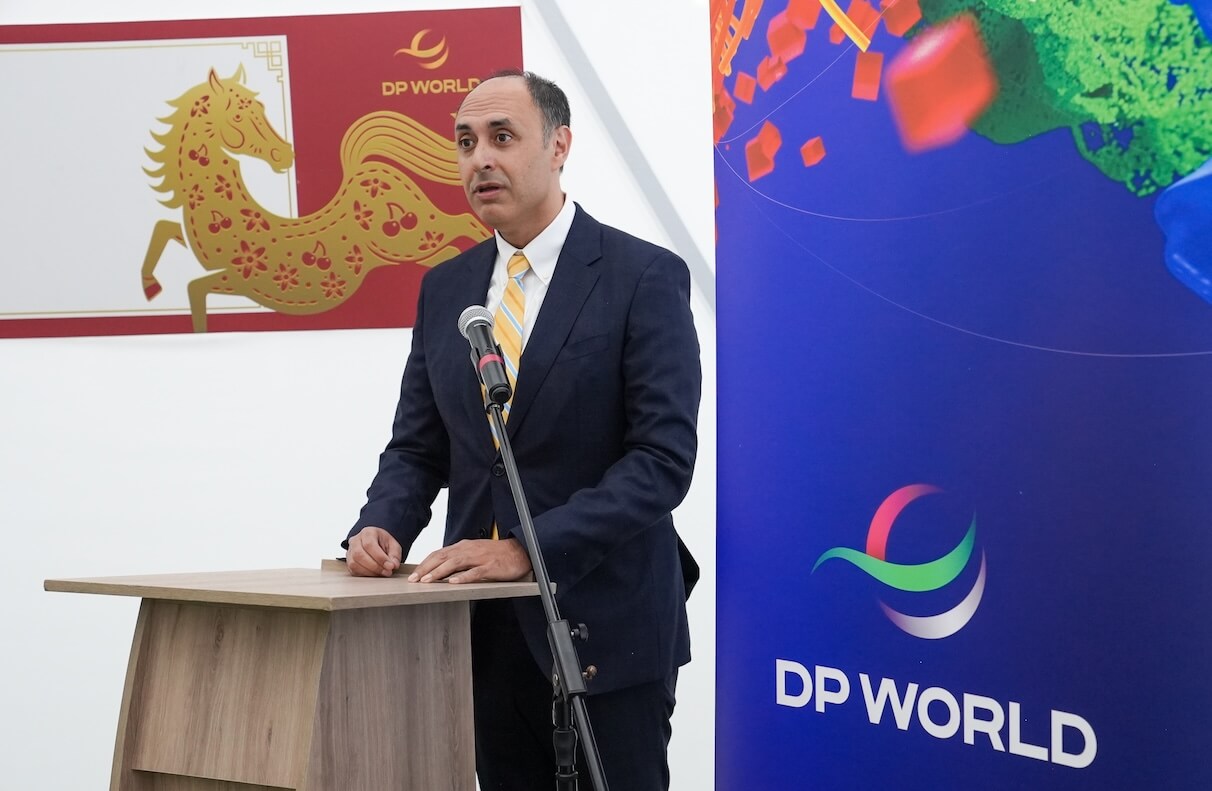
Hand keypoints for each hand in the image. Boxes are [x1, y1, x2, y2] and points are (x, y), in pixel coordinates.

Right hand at [346, 526, 402, 576]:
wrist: (376, 543)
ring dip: (370, 572)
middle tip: (387, 572)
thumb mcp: (393, 545)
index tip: (390, 566)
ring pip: (354, 564)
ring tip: (382, 573)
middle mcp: (355, 540)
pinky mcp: (348, 562)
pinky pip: (353, 570)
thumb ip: (395, 554)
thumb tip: (394, 565)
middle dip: (374, 566)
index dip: (380, 557)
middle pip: (359, 554)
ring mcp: (350, 551)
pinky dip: (365, 575)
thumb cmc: (383, 543)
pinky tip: (375, 574)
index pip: (369, 545)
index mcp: (367, 532)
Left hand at [408, 538, 532, 583]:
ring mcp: (479, 558)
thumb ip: (459, 559)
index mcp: (463, 547)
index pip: (439, 553)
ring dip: (440, 572)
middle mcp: (469, 550)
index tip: (414, 574)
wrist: (520, 551)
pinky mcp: (490, 567)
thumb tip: (440, 569)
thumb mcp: (474, 553)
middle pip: (443, 557)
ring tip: (428, 581)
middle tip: (414, 580)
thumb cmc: (496, 554)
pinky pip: (475, 572)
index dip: (425, 564)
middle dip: (426, 568)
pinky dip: (463, 577)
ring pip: (455, 563)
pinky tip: (453, 582)